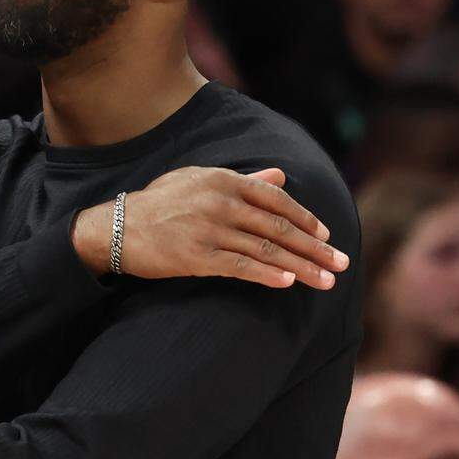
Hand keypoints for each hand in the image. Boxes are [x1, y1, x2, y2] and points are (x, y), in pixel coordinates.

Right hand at [72, 167, 348, 289]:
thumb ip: (242, 179)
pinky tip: (289, 283)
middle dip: (314, 247)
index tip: (325, 235)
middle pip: (279, 226)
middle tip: (341, 263)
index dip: (305, 217)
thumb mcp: (198, 180)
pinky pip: (241, 267)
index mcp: (223, 179)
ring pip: (266, 249)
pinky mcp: (198, 257)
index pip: (276, 197)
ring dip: (301, 267)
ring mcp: (209, 230)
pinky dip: (268, 275)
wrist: (117, 227)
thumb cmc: (159, 202)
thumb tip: (280, 174)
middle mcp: (220, 202)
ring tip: (326, 281)